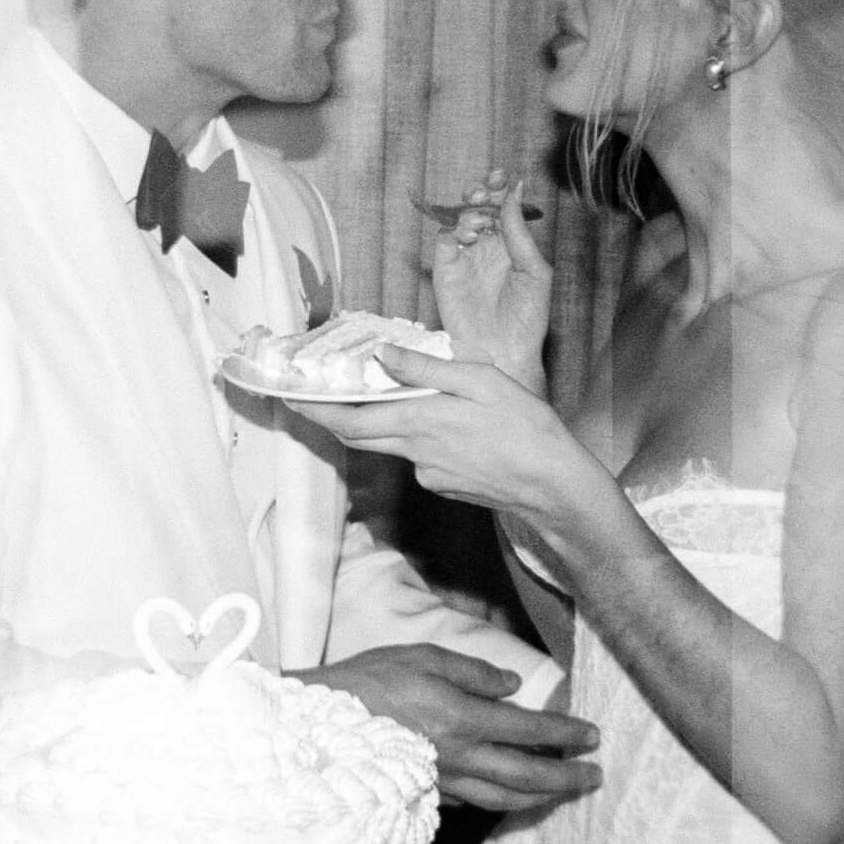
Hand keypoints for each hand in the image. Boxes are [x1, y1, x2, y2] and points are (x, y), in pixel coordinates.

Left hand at [293, 344, 612, 530]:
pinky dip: (424, 435)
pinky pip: (421, 456)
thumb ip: (427, 368)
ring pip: (395, 442)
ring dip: (392, 420)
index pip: (350, 420)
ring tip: (418, 394)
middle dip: (336, 415)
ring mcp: (428, 474)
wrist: (553, 485)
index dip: (315, 410)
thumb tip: (383, 357)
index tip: (290, 396)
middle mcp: (415, 453)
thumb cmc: (525, 428)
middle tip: (319, 393)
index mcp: (420, 422)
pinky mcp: (444, 486)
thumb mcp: (481, 380)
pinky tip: (457, 424)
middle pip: (360, 435)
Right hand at [304, 643, 600, 812]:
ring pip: (502, 800)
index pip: (528, 730)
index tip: (593, 737)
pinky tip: (513, 797)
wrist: (315, 729)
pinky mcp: (425, 796)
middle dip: (566, 779)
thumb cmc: (366, 682)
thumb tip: (512, 685)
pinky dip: (502, 803)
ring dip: (541, 799)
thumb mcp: (421, 656)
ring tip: (565, 794)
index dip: (565, 735)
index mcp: (462, 718)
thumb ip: (471, 671)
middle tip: (595, 778)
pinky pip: (474, 803)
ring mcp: (441, 783)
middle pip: (525, 777)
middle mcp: (458, 757)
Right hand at [433, 171, 551, 391]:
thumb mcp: (534, 271)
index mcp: (512, 246)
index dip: (499, 188)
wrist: (504, 353)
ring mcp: (465, 259)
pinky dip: (453, 229)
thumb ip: (520, 232)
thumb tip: (515, 190)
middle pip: (478, 208)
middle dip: (480, 193)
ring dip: (468, 210)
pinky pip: (444, 240)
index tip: (500, 176)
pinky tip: (468, 234)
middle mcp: (487, 249)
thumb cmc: (527, 320)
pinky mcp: (445, 271)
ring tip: (480, 220)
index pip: (502, 208)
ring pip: (460, 220)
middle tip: (483, 190)